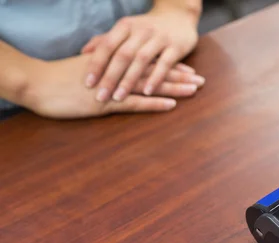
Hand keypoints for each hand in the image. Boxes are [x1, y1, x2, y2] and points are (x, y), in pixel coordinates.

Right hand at [23, 54, 198, 118]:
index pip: (148, 62)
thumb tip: (116, 71)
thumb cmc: (59, 79)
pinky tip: (173, 105)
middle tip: (201, 79)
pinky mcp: (107, 103)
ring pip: (152, 85)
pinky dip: (155, 103)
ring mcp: (115, 86)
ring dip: (175, 87)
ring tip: (195, 90)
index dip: (168, 65)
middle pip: (156, 71)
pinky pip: (136, 102)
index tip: (187, 67)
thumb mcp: (86, 70)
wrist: (38, 84)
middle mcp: (119, 71)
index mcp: (116, 63)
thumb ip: (105, 69)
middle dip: (180, 75)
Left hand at [82, 6, 200, 101]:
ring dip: (129, 80)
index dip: (96, 64)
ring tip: (119, 97)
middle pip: (122, 55)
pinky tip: (147, 92)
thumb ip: (105, 40)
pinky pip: (164, 64)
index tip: (87, 83)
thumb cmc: (147, 28)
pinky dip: (155, 78)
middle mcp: (141, 31)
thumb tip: (83, 52)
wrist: (178, 16)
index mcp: (125, 26)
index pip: (107, 46)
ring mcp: (159, 38)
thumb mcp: (126, 30)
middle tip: (100, 96)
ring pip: (141, 60)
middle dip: (110, 77)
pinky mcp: (176, 47)